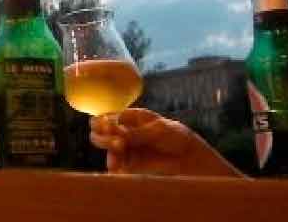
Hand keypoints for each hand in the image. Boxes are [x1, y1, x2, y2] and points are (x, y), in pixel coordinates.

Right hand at [90, 108, 238, 176]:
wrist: (189, 156)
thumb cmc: (175, 136)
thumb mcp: (158, 130)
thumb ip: (137, 133)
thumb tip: (117, 135)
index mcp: (128, 118)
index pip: (105, 117)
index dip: (103, 122)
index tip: (111, 127)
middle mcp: (123, 133)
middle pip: (98, 133)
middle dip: (103, 138)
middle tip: (119, 144)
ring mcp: (125, 150)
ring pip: (106, 150)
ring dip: (109, 152)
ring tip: (120, 156)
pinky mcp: (129, 166)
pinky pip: (115, 168)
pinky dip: (114, 169)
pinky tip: (119, 170)